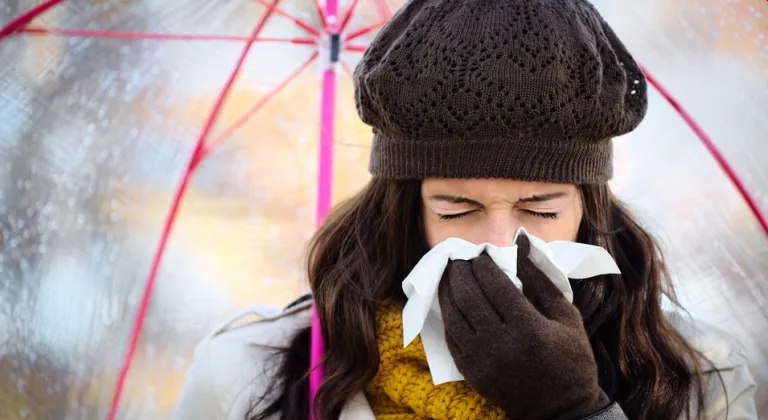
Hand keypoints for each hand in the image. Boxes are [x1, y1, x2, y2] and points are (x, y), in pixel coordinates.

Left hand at [437, 236, 608, 419]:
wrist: (561, 410)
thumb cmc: (571, 359)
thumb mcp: (566, 316)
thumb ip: (540, 279)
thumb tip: (520, 243)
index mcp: (528, 327)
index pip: (494, 285)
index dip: (483, 265)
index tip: (480, 253)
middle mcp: (501, 343)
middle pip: (469, 297)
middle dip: (460, 272)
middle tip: (459, 259)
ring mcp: (482, 360)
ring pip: (453, 316)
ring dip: (447, 290)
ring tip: (450, 275)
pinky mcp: (471, 373)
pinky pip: (450, 338)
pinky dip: (447, 316)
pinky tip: (450, 302)